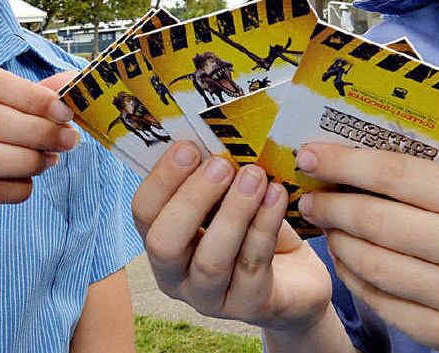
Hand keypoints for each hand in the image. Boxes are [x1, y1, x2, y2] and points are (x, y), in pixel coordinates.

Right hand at [0, 60, 79, 239]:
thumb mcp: (4, 107)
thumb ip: (37, 94)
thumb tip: (74, 82)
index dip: (29, 96)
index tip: (64, 111)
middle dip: (33, 130)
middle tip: (67, 140)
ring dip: (25, 160)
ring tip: (50, 160)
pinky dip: (13, 188)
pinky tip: (27, 184)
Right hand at [132, 142, 333, 335]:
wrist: (296, 276)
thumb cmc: (250, 227)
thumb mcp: (227, 199)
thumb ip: (213, 175)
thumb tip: (210, 132)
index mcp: (161, 239)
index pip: (142, 212)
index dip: (162, 179)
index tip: (188, 146)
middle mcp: (175, 274)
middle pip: (164, 243)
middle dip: (191, 200)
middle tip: (221, 165)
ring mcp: (209, 298)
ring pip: (211, 260)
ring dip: (233, 212)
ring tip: (255, 176)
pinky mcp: (249, 307)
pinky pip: (253, 266)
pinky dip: (264, 226)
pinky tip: (277, 196)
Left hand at [297, 143, 438, 352]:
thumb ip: (421, 178)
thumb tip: (346, 156)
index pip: (395, 174)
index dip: (343, 162)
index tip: (309, 154)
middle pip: (375, 221)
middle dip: (331, 205)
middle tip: (310, 197)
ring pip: (371, 263)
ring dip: (336, 240)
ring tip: (325, 225)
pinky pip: (378, 299)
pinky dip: (351, 274)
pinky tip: (344, 256)